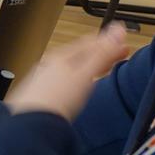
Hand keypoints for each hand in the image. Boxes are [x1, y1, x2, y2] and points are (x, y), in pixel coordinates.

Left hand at [5, 23, 128, 121]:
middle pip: (79, 55)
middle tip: (117, 55)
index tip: (124, 43)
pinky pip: (61, 83)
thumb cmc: (57, 99)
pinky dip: (75, 81)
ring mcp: (42, 81)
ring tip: (101, 70)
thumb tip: (118, 29)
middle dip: (100, 54)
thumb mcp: (85, 73)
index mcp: (61, 57)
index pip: (89, 43)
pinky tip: (77, 89)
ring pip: (70, 69)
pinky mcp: (39, 97)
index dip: (109, 42)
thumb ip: (103, 53)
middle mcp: (49, 65)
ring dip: (88, 67)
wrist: (31, 125)